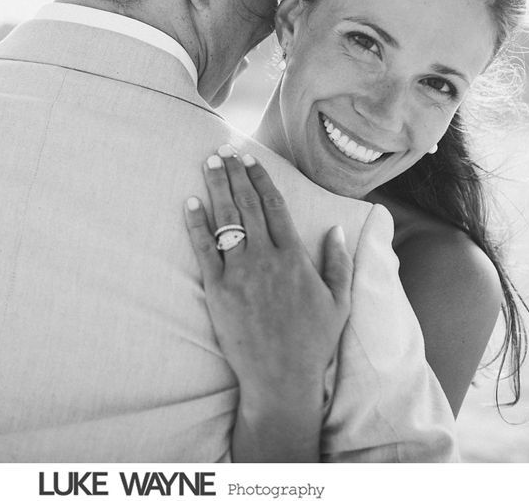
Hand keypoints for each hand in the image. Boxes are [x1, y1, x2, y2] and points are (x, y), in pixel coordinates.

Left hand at [184, 146, 352, 415]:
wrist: (280, 377)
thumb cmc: (313, 341)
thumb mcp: (339, 301)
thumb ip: (338, 262)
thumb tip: (336, 228)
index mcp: (294, 257)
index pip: (274, 206)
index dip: (261, 178)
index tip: (250, 158)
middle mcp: (266, 258)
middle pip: (247, 205)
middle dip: (234, 174)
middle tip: (223, 150)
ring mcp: (240, 273)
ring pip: (226, 220)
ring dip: (216, 187)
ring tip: (208, 163)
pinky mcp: (217, 290)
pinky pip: (204, 250)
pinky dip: (195, 224)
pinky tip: (189, 203)